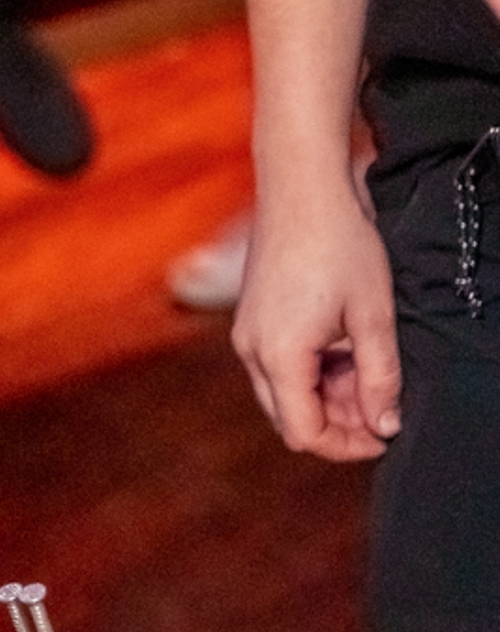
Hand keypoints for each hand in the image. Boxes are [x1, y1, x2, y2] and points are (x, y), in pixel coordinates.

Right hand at [233, 188, 401, 459]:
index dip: (347, 445)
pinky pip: (277, 365)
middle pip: (290, 419)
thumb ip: (381, 379)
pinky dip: (310, 371)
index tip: (384, 433)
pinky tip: (343, 347)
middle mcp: (251, 351)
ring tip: (368, 369)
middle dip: (337, 423)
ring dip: (325, 396)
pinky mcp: (251, 318)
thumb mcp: (373, 316)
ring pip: (283, 393)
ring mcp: (246, 333)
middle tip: (381, 405)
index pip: (305, 435)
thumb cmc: (340, 244)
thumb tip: (386, 425)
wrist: (301, 186)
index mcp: (279, 356)